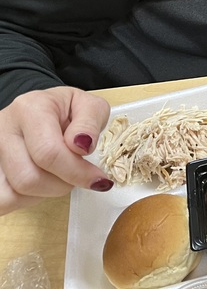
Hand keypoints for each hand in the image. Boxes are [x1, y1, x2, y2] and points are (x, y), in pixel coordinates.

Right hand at [0, 87, 111, 214]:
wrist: (44, 109)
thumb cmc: (67, 109)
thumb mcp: (89, 105)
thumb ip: (89, 123)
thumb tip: (82, 145)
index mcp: (31, 109)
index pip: (48, 152)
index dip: (76, 172)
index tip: (98, 180)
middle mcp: (5, 129)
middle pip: (29, 177)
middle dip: (62, 185)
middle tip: (81, 177)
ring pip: (15, 192)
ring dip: (46, 193)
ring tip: (62, 176)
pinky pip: (4, 200)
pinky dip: (27, 200)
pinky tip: (43, 184)